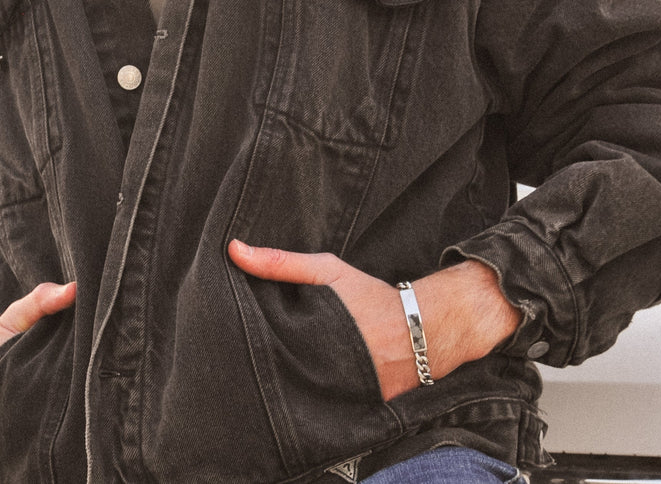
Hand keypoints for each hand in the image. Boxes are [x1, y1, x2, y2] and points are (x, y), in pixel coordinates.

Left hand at [227, 240, 519, 399]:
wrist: (428, 328)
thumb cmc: (373, 297)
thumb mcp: (327, 272)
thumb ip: (280, 263)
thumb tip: (233, 250)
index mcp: (310, 344)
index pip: (263, 357)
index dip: (247, 353)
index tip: (232, 346)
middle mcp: (324, 375)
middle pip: (280, 381)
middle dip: (267, 375)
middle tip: (249, 366)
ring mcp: (342, 397)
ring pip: (302, 399)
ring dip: (291, 391)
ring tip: (275, 382)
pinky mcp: (359, 411)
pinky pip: (328, 411)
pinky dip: (319, 402)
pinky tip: (308, 394)